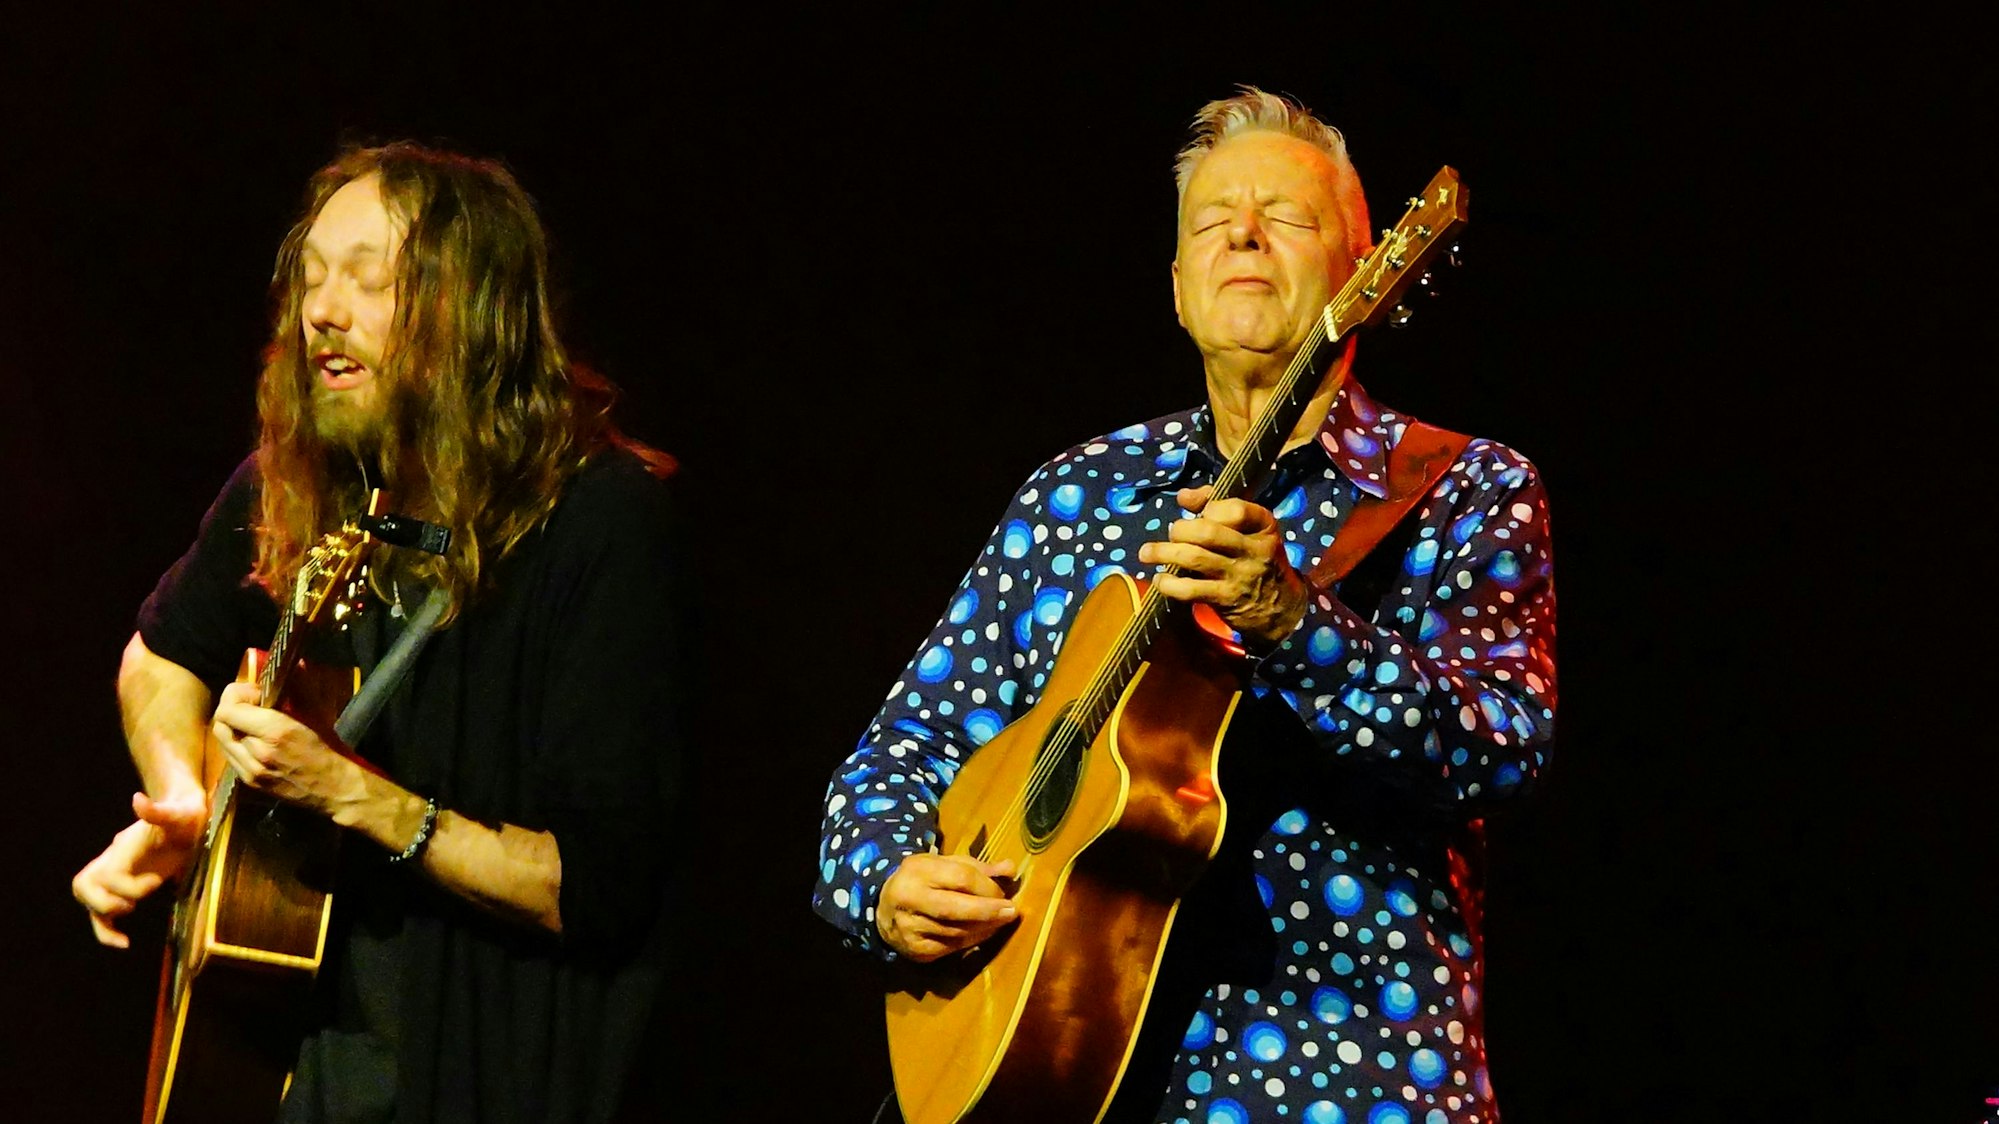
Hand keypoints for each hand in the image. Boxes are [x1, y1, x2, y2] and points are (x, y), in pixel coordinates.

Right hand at [72, 790, 206, 947]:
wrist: (186, 816)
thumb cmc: (186, 815)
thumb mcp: (181, 813)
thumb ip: (159, 811)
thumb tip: (138, 800)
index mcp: (125, 847)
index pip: (110, 873)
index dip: (131, 885)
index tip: (158, 881)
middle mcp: (114, 861)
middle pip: (84, 885)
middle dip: (106, 902)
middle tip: (133, 905)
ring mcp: (116, 875)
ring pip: (89, 903)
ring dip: (101, 923)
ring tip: (122, 939)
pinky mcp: (125, 888)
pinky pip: (103, 914)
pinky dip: (107, 931)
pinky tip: (123, 943)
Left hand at [211, 681, 363, 817]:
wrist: (334, 788)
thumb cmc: (328, 749)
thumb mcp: (314, 716)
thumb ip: (294, 693)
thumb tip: (289, 668)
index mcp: (275, 731)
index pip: (228, 710)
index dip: (235, 696)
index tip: (254, 693)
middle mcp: (257, 752)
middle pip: (221, 724)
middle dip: (230, 709)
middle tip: (249, 705)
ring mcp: (251, 770)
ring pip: (222, 741)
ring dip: (232, 727)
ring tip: (250, 723)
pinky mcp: (250, 782)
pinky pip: (231, 756)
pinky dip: (236, 743)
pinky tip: (253, 741)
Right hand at [876, 853, 1018, 961]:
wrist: (883, 907)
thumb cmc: (921, 880)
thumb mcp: (943, 864)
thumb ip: (976, 867)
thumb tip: (1010, 870)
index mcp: (917, 871)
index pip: (960, 878)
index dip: (987, 887)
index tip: (1004, 893)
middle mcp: (909, 899)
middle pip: (955, 908)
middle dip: (988, 911)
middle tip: (1012, 912)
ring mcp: (910, 928)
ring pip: (956, 932)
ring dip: (984, 928)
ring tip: (1000, 922)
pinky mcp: (915, 950)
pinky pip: (951, 948)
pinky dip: (972, 941)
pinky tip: (982, 933)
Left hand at [1137, 484, 1308, 648]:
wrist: (1283, 609)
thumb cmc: (1257, 560)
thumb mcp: (1251, 531)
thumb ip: (1219, 506)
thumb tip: (1184, 496)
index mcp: (1263, 526)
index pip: (1236, 508)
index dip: (1210, 507)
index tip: (1200, 512)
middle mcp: (1254, 550)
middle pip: (1209, 532)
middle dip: (1181, 530)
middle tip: (1172, 533)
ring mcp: (1240, 576)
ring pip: (1195, 558)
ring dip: (1164, 553)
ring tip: (1147, 553)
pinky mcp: (1226, 599)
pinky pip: (1190, 590)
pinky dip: (1169, 584)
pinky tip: (1160, 580)